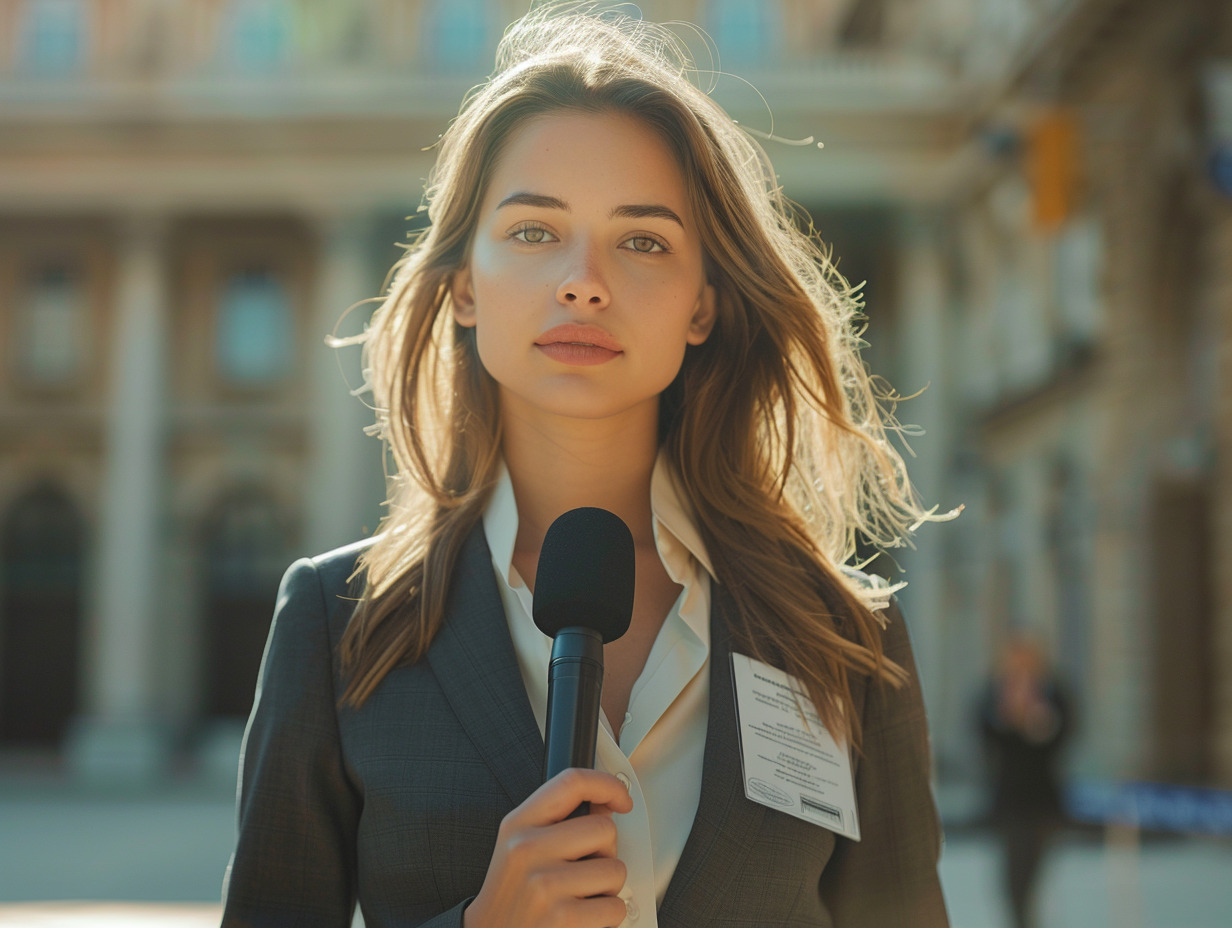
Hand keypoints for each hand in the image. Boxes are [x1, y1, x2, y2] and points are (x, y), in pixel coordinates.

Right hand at [463, 768, 632, 927]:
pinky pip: (615, 906)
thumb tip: (605, 802)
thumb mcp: (521, 846)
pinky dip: (607, 915)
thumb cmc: (512, 895)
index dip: (606, 784)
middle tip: (586, 868)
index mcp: (519, 824)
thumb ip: (558, 820)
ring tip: (581, 895)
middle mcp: (528, 850)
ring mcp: (545, 884)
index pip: (571, 782)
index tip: (620, 798)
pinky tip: (583, 916)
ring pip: (615, 870)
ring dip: (608, 888)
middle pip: (604, 828)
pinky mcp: (563, 918)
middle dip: (606, 852)